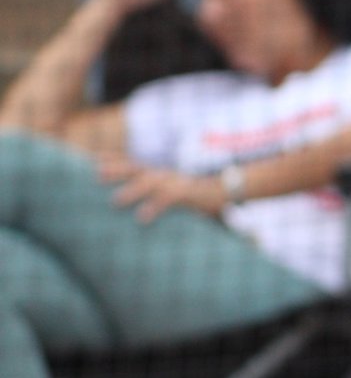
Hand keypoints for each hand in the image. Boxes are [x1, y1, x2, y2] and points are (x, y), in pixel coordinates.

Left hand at [97, 156, 225, 222]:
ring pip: (150, 182)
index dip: (114, 160)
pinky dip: (154, 207)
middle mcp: (166, 174)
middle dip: (116, 170)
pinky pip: (168, 199)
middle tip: (96, 174)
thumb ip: (162, 194)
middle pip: (136, 168)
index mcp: (161, 172)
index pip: (133, 163)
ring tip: (115, 201)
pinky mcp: (188, 193)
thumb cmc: (203, 193)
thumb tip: (143, 207)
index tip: (94, 159)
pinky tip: (142, 218)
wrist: (229, 187)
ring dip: (132, 191)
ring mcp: (176, 181)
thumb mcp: (179, 190)